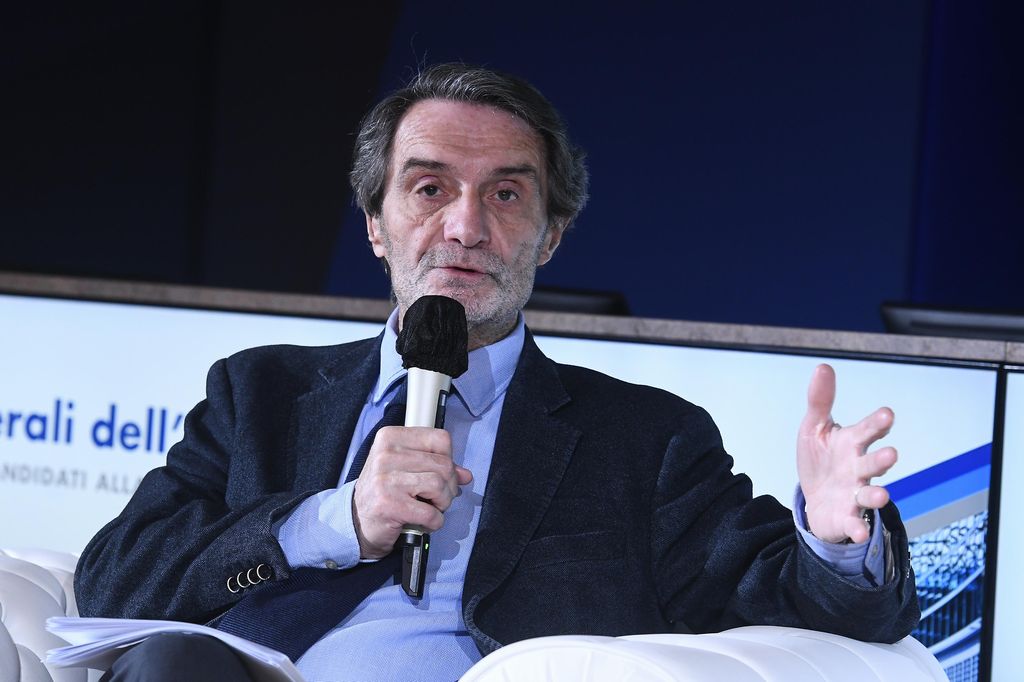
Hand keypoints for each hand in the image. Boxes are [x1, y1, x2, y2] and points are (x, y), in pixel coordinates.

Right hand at [352, 426, 472, 558]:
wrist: (356, 521)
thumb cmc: (384, 492)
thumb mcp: (406, 469)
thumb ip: (436, 466)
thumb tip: (466, 475)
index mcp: (391, 437)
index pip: (440, 439)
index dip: (448, 459)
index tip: (440, 473)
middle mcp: (386, 454)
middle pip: (444, 465)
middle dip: (449, 486)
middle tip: (438, 497)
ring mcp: (386, 479)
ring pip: (439, 486)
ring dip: (443, 503)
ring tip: (431, 508)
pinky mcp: (389, 505)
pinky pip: (431, 513)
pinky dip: (434, 522)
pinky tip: (424, 522)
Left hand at [797, 364, 897, 543]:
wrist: (815, 498)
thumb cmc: (821, 459)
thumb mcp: (815, 428)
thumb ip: (820, 400)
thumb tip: (823, 367)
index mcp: (851, 443)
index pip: (866, 431)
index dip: (876, 424)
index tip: (887, 415)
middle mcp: (858, 468)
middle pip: (872, 463)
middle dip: (882, 459)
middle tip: (891, 454)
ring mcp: (855, 493)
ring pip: (870, 493)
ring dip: (877, 494)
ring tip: (881, 494)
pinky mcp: (846, 516)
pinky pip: (854, 523)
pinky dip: (857, 528)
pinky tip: (859, 533)